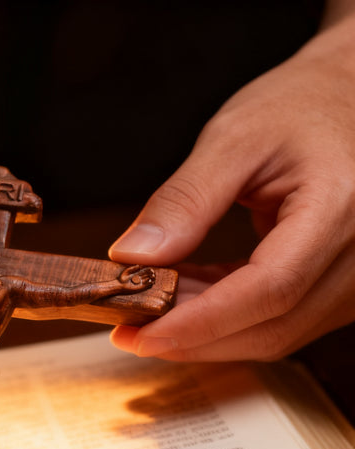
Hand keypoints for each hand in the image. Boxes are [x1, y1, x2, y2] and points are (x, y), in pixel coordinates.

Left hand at [108, 9, 354, 360]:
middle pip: (271, 327)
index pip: (270, 289)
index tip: (140, 334)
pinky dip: (224, 317)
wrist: (349, 97)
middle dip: (191, 338)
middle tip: (129, 330)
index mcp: (341, 209)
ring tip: (151, 306)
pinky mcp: (338, 288)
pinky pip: (277, 320)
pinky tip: (184, 296)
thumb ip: (184, 201)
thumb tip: (132, 257)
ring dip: (204, 332)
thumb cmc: (302, 104)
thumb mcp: (234, 138)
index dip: (200, 322)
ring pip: (272, 334)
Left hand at [117, 265, 155, 291]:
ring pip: (150, 281)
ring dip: (153, 278)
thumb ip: (133, 268)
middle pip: (149, 276)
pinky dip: (150, 283)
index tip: (151, 269)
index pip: (145, 272)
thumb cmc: (121, 278)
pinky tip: (150, 280)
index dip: (149, 270)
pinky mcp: (140, 288)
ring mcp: (140, 284)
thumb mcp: (127, 271)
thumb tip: (139, 265)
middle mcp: (140, 279)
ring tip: (153, 276)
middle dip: (152, 274)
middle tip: (152, 272)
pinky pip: (147, 286)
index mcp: (137, 275)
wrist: (119, 286)